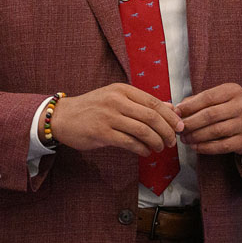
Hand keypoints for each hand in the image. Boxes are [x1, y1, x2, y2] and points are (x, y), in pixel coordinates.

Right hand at [49, 84, 181, 155]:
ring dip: (156, 142)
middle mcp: (116, 101)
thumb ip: (141, 103)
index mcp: (122, 90)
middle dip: (167, 131)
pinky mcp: (101, 133)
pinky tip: (145, 152)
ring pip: (142, 130)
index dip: (171, 117)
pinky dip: (141, 149)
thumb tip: (170, 108)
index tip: (180, 127)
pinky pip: (129, 142)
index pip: (154, 103)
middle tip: (172, 141)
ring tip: (159, 148)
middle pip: (152, 117)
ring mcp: (108, 117)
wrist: (62, 117)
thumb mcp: (115, 98)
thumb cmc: (91, 108)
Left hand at [176, 83, 241, 153]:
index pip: (207, 97)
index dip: (189, 106)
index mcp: (233, 91)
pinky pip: (222, 146)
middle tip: (179, 129)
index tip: (176, 113)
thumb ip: (197, 101)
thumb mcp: (219, 97)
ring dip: (196, 136)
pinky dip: (206, 148)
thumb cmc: (230, 108)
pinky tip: (196, 147)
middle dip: (190, 123)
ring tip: (185, 139)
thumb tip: (176, 110)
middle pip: (210, 115)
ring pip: (215, 131)